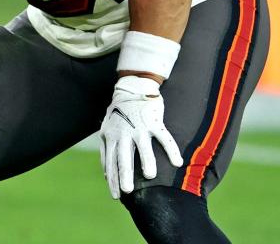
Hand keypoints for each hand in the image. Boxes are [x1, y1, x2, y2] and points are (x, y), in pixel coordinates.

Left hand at [100, 76, 182, 198]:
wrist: (131, 89)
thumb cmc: (118, 114)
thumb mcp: (106, 130)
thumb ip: (106, 151)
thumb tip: (106, 174)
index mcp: (111, 137)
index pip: (110, 162)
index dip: (112, 179)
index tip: (116, 195)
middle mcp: (124, 133)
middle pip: (124, 156)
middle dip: (124, 174)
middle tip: (127, 190)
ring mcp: (139, 127)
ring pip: (143, 147)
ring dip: (147, 160)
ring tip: (150, 176)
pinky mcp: (154, 121)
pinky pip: (164, 137)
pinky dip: (171, 149)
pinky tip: (177, 162)